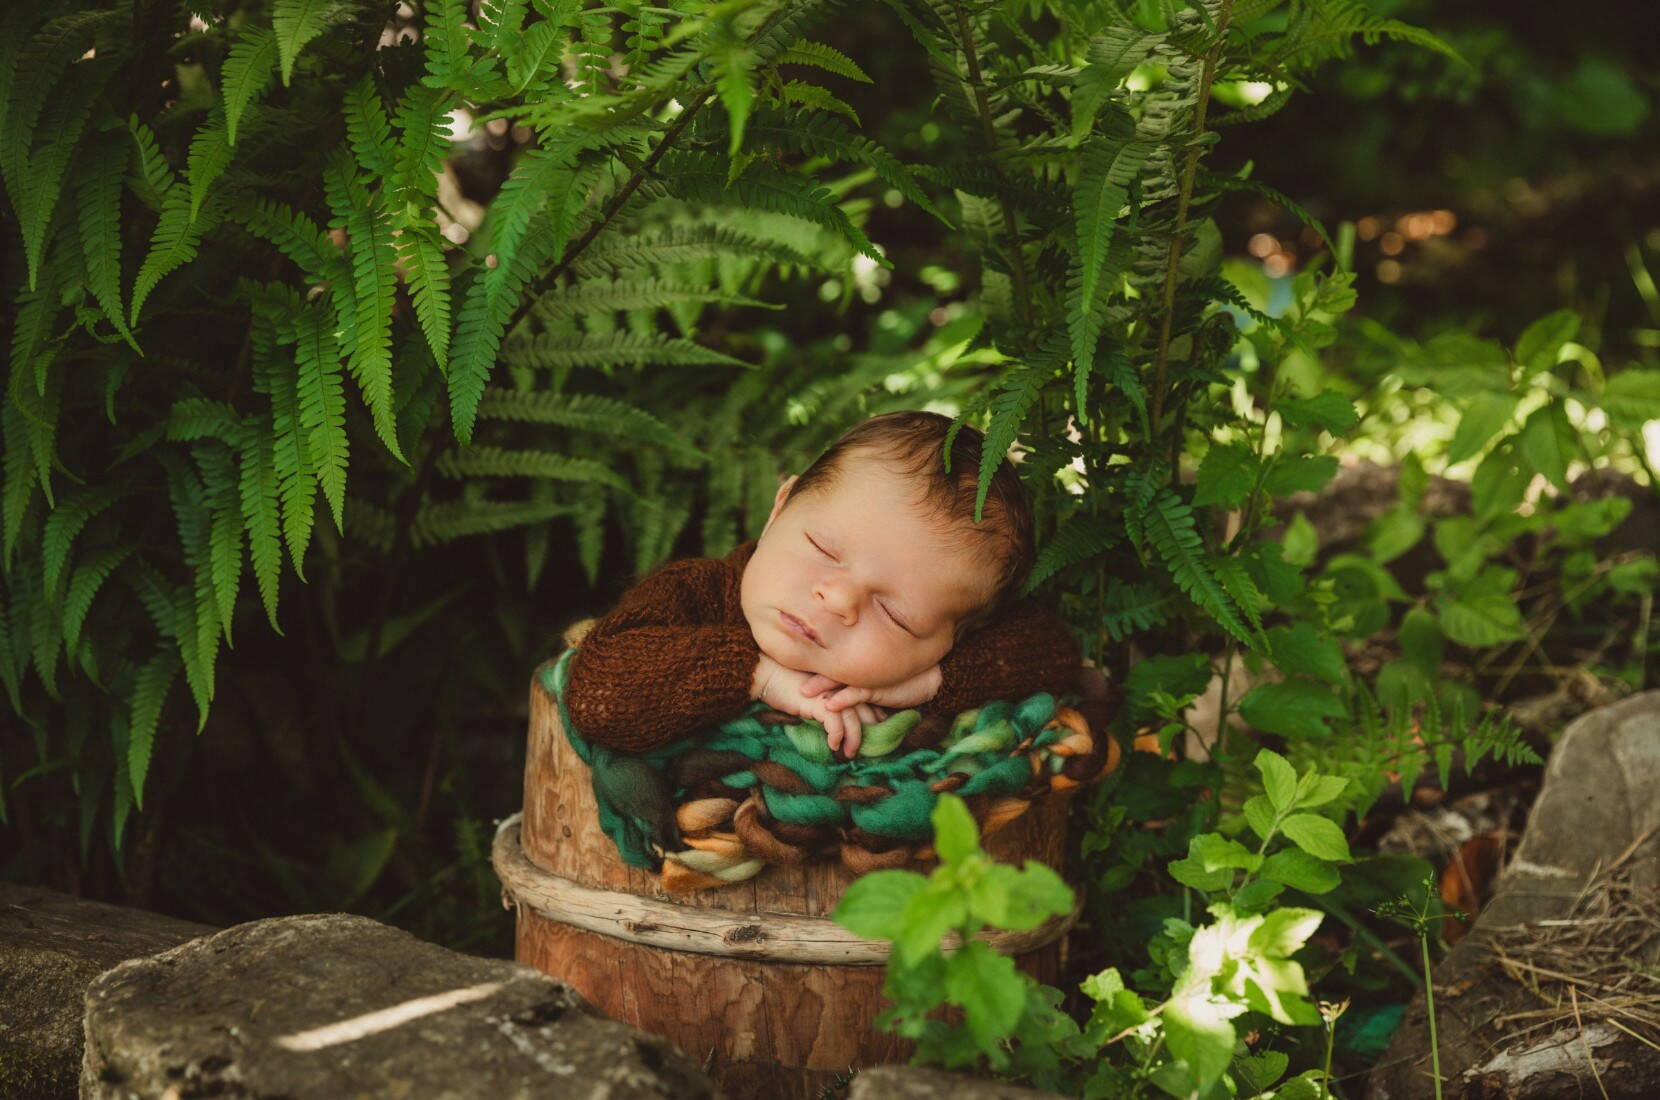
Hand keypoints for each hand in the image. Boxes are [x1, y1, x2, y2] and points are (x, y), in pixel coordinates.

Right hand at [750, 655, 883, 757]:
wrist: (766, 674)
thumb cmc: (785, 684)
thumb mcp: (811, 693)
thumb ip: (825, 701)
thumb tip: (833, 719)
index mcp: (839, 682)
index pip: (863, 699)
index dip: (873, 714)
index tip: (877, 729)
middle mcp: (839, 686)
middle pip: (865, 708)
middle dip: (870, 729)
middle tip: (872, 748)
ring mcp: (830, 693)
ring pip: (854, 718)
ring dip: (854, 739)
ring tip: (850, 753)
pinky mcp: (818, 702)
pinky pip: (835, 723)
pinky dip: (837, 736)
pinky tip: (833, 745)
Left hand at [799, 663, 942, 712]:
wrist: (927, 680)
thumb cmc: (897, 679)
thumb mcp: (870, 679)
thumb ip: (851, 680)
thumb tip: (829, 688)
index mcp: (854, 664)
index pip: (828, 660)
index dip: (809, 660)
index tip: (787, 663)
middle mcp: (858, 668)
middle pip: (828, 667)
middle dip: (807, 672)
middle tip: (786, 675)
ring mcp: (867, 677)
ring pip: (839, 681)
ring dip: (821, 686)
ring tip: (803, 692)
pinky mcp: (878, 689)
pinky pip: (857, 694)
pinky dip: (843, 699)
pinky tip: (830, 704)